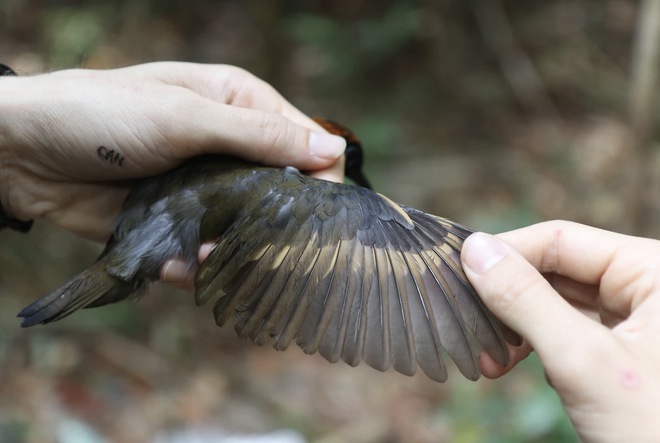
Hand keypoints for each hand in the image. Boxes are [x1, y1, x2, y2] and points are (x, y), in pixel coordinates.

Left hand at [0, 62, 345, 239]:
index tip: (322, 214)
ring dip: (232, 249)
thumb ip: (259, 136)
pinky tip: (175, 263)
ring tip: (204, 254)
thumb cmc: (103, 114)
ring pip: (244, 230)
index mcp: (239, 105)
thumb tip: (333, 152)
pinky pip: (204, 253)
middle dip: (273, 222)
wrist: (22, 152)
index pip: (303, 143)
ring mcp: (204, 189)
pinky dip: (194, 264)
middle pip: (280, 192)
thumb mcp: (186, 118)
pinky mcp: (177, 223)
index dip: (319, 178)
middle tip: (260, 244)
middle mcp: (228, 148)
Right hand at [461, 221, 659, 441]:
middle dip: (509, 299)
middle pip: (558, 270)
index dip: (505, 253)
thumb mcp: (582, 360)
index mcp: (655, 270)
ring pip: (558, 302)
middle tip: (469, 322)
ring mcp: (637, 320)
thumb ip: (526, 300)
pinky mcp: (623, 350)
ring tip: (490, 357)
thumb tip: (474, 249)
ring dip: (518, 328)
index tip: (456, 270)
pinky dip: (536, 346)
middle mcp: (648, 287)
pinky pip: (568, 331)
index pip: (562, 240)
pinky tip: (512, 363)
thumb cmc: (655, 431)